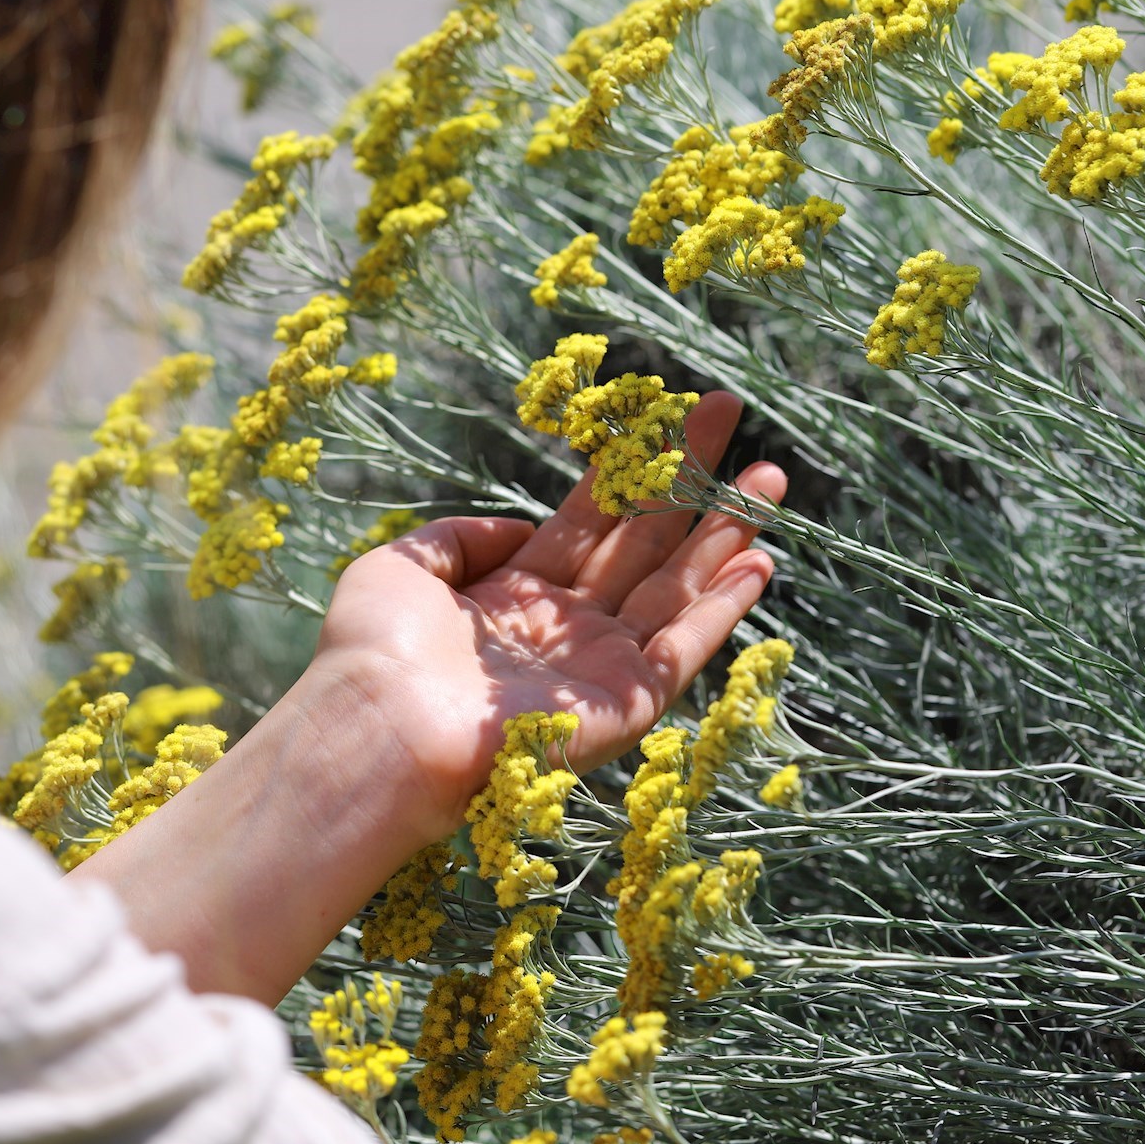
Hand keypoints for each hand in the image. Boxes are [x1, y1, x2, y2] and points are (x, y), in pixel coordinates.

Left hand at [77, 391, 782, 1002]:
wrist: (380, 730)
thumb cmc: (374, 652)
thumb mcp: (401, 567)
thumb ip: (459, 536)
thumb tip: (516, 526)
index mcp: (516, 595)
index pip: (590, 520)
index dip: (630, 466)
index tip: (668, 413)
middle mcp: (565, 628)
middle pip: (644, 542)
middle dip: (690, 481)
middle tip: (729, 415)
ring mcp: (598, 667)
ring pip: (677, 588)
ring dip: (726, 533)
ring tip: (770, 478)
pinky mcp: (623, 705)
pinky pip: (684, 649)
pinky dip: (724, 607)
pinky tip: (758, 559)